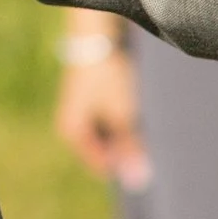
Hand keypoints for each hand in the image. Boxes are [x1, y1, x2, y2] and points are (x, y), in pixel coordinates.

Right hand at [55, 46, 150, 188]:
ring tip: (135, 116)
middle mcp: (72, 127)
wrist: (96, 38)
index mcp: (73, 134)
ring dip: (124, 134)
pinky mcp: (88, 103)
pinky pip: (107, 123)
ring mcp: (79, 114)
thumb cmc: (106, 76)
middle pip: (105, 151)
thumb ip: (129, 147)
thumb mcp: (122, 114)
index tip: (145, 158)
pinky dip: (120, 121)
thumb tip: (137, 180)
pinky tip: (130, 108)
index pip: (101, 165)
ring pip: (107, 137)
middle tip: (142, 133)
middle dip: (125, 149)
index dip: (124, 165)